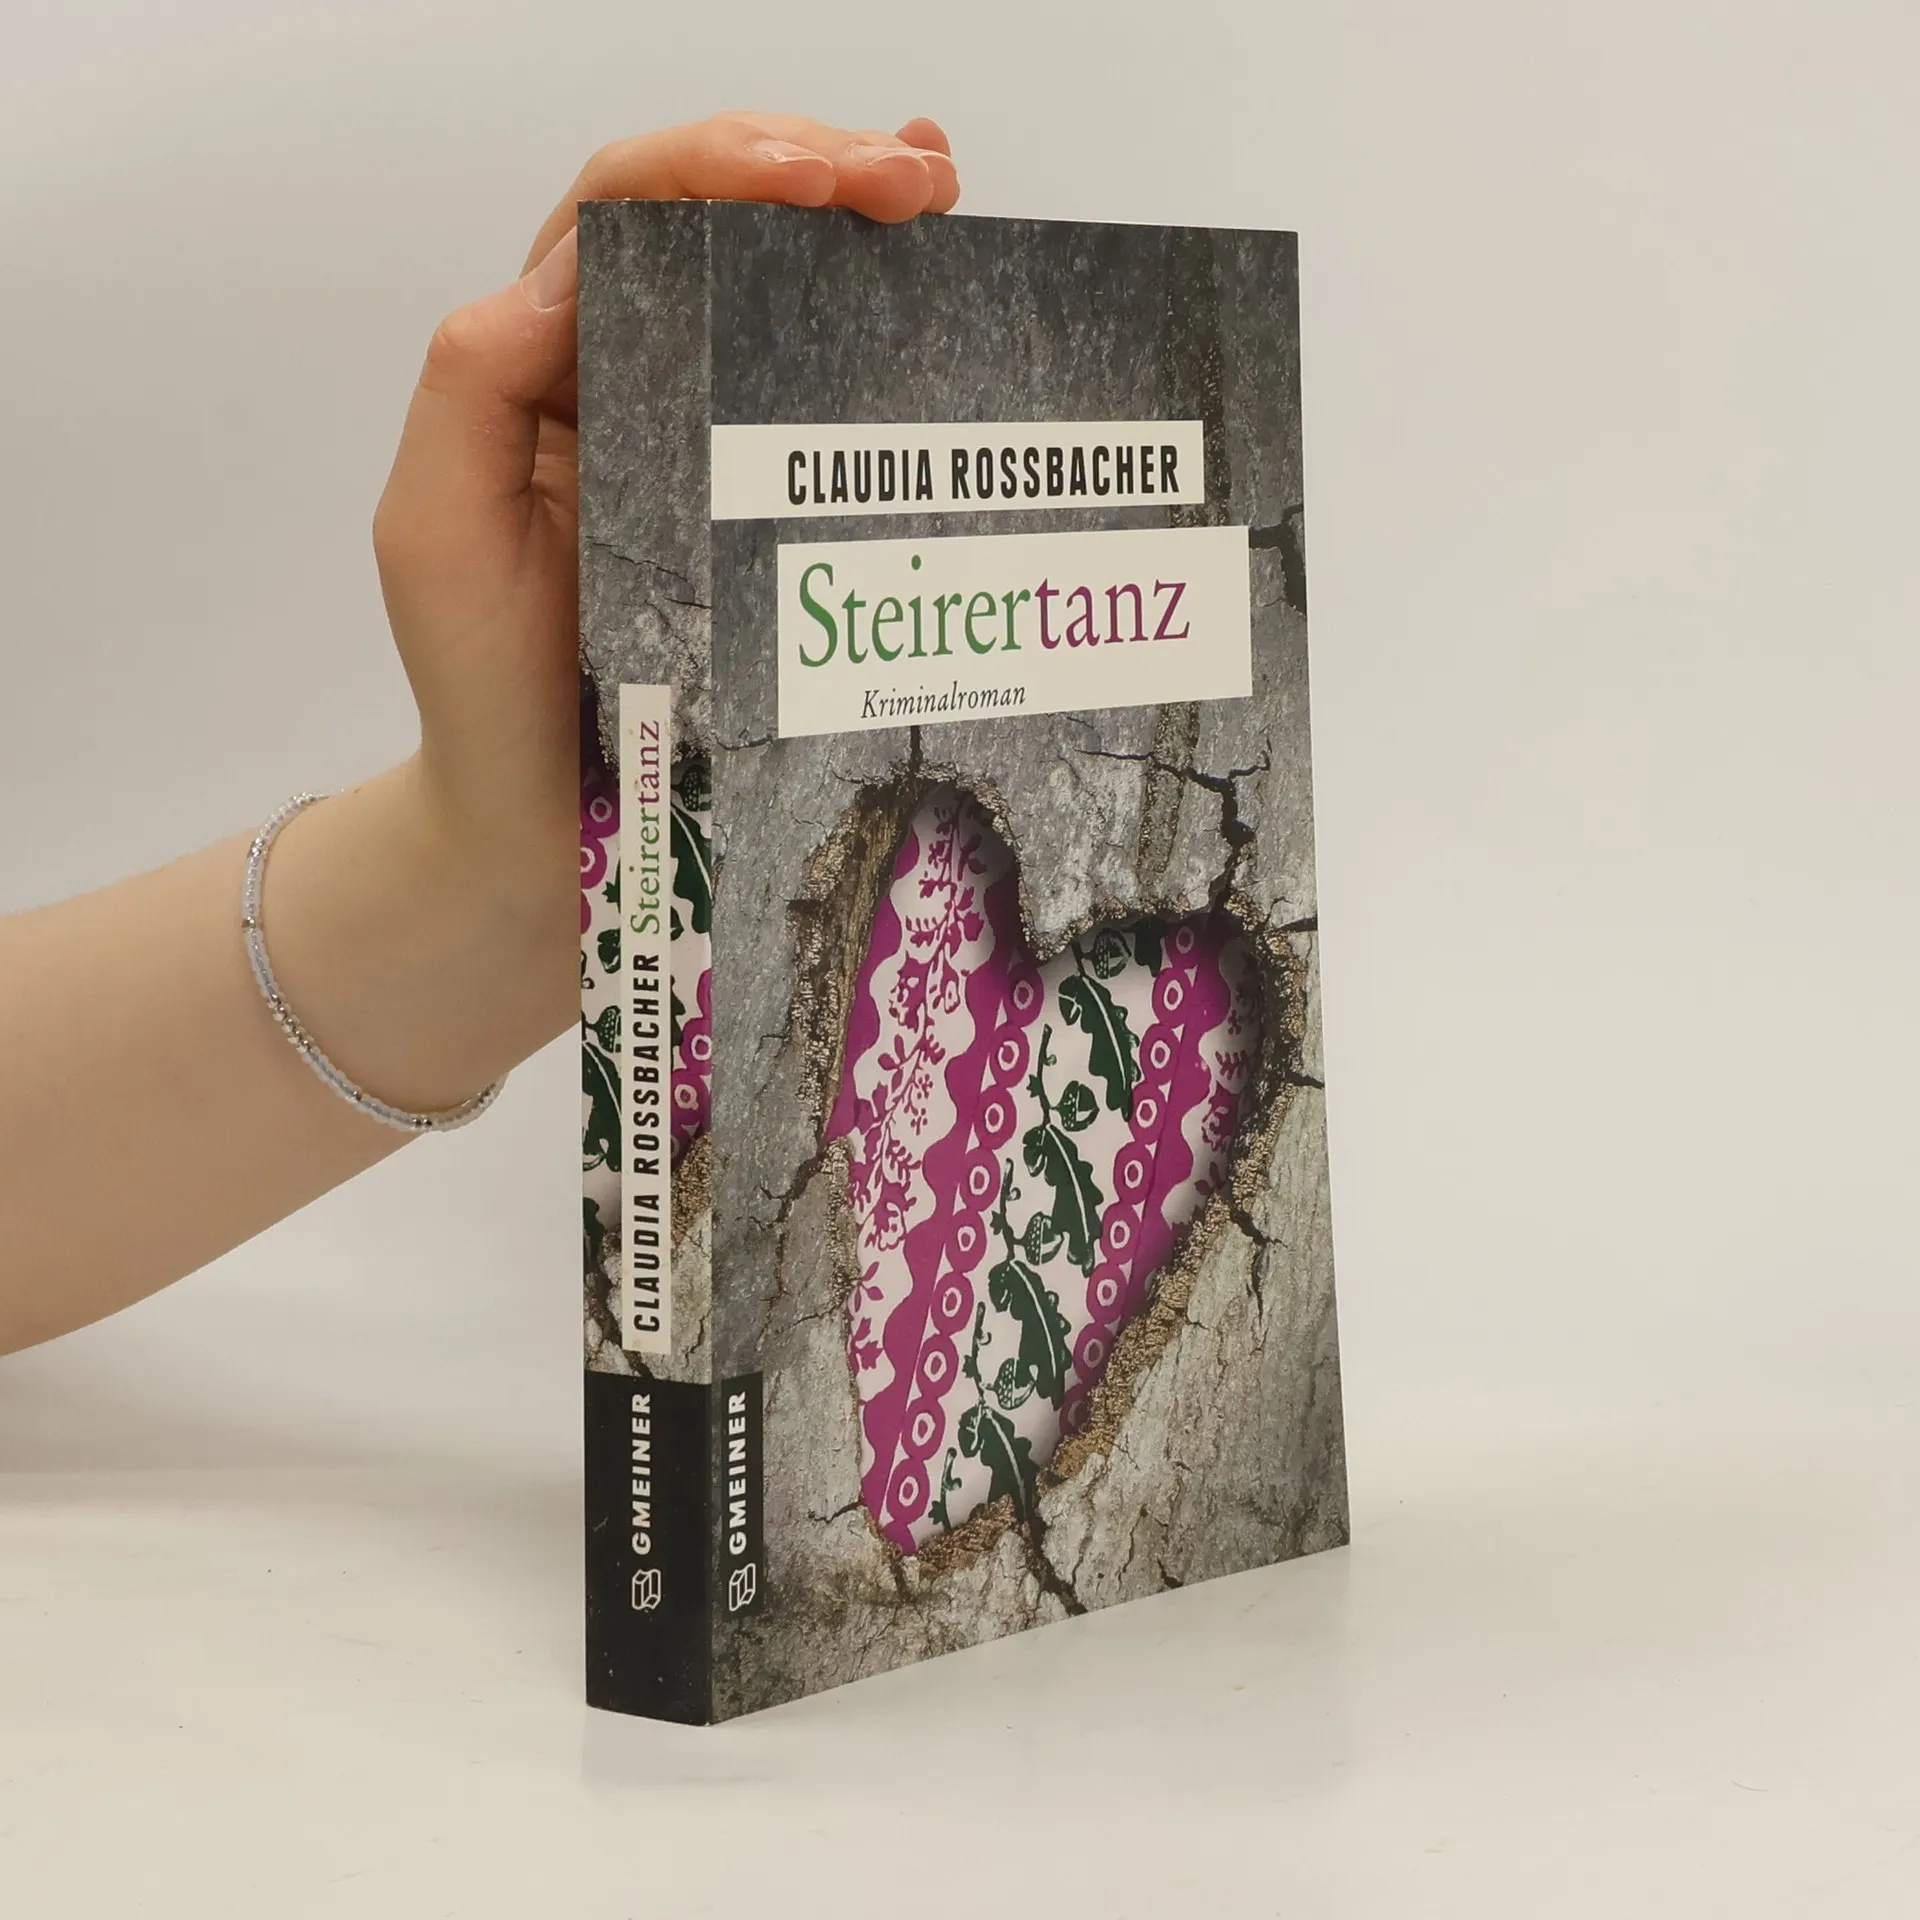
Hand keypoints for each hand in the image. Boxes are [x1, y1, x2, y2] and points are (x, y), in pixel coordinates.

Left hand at [279, 115, 960, 1108]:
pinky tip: (948, 273)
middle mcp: (634, 380)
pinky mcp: (775, 517)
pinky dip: (888, 327)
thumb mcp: (438, 535)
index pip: (631, 214)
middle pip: (722, 225)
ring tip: (943, 192)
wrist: (553, 837)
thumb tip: (574, 275)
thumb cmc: (488, 699)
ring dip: (865, 224)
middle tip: (918, 179)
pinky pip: (827, 403)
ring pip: (782, 291)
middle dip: (820, 170)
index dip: (725, 168)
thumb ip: (475, 390)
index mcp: (549, 366)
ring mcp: (711, 445)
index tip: (828, 181)